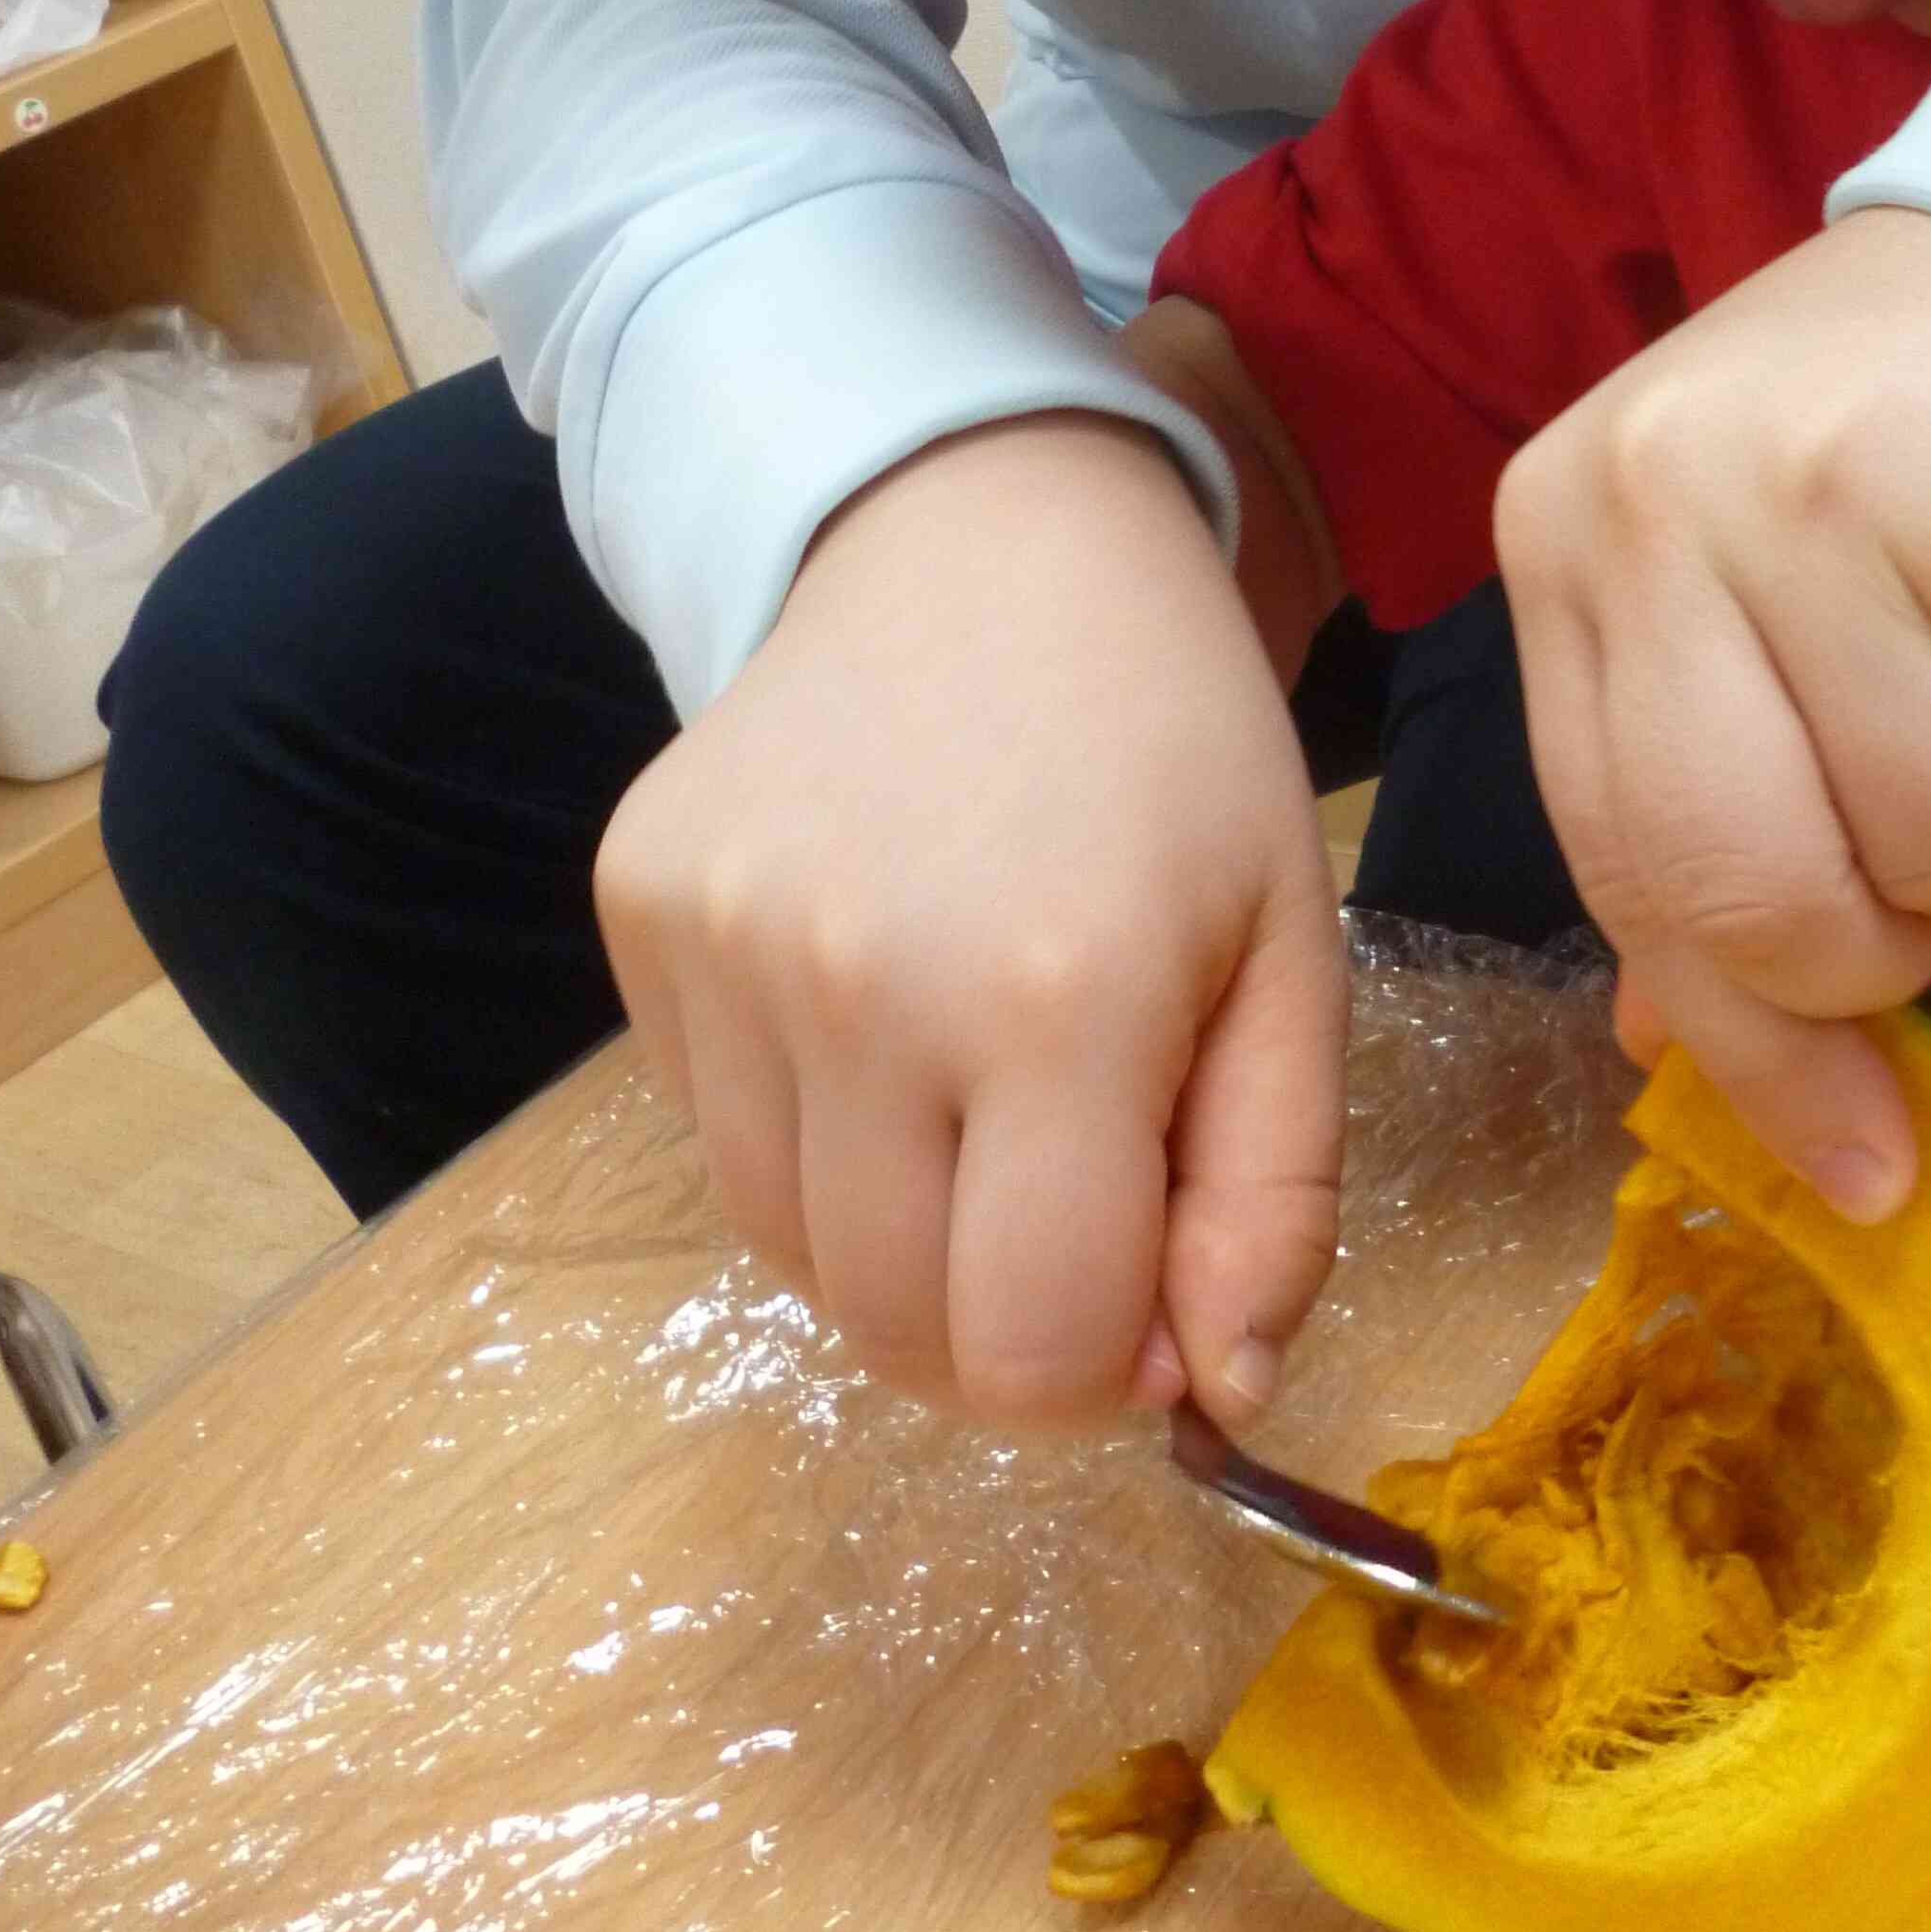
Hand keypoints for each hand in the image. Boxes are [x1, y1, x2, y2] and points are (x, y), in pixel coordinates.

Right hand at [594, 411, 1346, 1430]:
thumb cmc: (1170, 748)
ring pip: (788, 1257)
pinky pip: (713, 1135)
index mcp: (1057, 1000)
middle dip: (1002, 1316)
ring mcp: (721, 944)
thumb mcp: (1293, 950)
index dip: (1106, 1364)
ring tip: (974, 1085)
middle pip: (899, 1331)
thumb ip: (1272, 1195)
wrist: (983, 534)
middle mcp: (858, 982)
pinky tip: (875, 999)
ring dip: (896, 1236)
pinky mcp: (638, 907)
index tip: (1150, 1270)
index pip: (1034, 1352)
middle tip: (1071, 1187)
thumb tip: (1216, 1397)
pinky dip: (802, 1133)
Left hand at [1495, 208, 1930, 1212]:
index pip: (1627, 867)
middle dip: (1886, 958)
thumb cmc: (1893, 446)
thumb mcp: (1728, 586)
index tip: (1858, 1160)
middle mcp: (1663, 504)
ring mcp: (1832, 502)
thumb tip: (1673, 1075)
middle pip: (1763, 897)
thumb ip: (1683, 797)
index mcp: (1564, 534)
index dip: (1751, 1040)